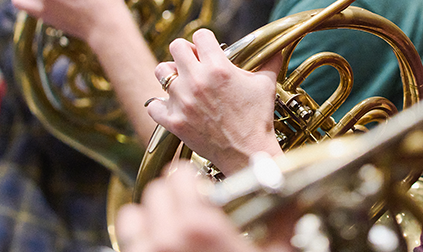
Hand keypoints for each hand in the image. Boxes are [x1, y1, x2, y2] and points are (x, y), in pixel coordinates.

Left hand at [116, 164, 282, 251]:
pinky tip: (160, 247)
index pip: (179, 177)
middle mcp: (166, 239)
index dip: (192, 179)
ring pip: (133, 215)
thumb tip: (293, 205)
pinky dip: (141, 240)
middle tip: (191, 207)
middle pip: (156, 192)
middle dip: (173, 195)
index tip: (202, 187)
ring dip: (150, 216)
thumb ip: (282, 226)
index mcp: (200, 228)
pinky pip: (129, 243)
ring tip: (169, 225)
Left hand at [146, 29, 284, 174]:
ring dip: (171, 74)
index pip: (201, 36)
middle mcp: (197, 81)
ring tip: (182, 82)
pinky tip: (173, 106)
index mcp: (219, 68)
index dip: (206, 40)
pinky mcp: (174, 121)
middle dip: (186, 51)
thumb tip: (277, 47)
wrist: (247, 153)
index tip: (208, 49)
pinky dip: (161, 105)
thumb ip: (270, 61)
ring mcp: (182, 102)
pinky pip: (153, 105)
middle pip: (176, 47)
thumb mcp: (266, 84)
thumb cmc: (257, 119)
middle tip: (194, 62)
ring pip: (161, 71)